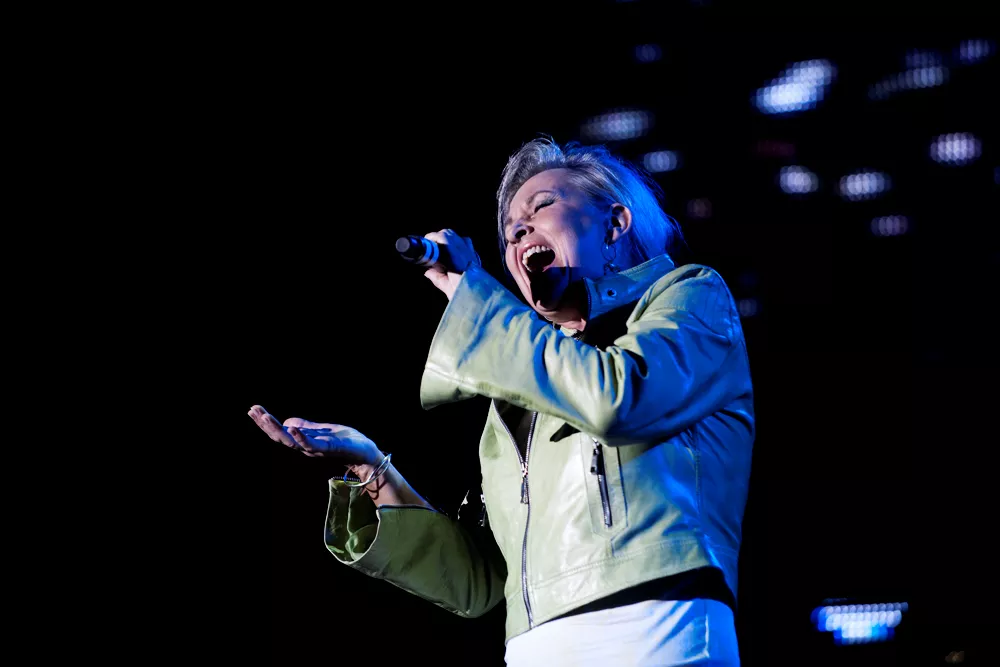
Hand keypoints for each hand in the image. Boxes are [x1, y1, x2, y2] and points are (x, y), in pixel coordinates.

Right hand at [248, 405, 381, 468]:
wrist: (367, 452)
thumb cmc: (347, 441)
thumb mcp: (323, 429)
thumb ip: (306, 427)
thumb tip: (288, 422)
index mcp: (304, 441)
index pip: (280, 432)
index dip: (266, 422)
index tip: (252, 409)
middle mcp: (306, 447)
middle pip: (280, 437)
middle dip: (265, 425)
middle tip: (252, 411)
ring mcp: (316, 448)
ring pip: (291, 442)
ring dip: (276, 429)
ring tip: (265, 416)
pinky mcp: (329, 448)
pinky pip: (311, 444)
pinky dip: (300, 436)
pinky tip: (291, 427)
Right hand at [422, 229, 480, 300]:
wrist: (485, 298)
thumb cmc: (468, 294)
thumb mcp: (449, 289)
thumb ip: (437, 278)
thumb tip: (428, 271)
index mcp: (456, 258)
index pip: (442, 237)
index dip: (431, 238)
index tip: (425, 243)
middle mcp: (465, 252)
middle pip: (448, 233)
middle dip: (437, 238)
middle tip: (431, 249)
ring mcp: (471, 252)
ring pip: (456, 236)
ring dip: (446, 239)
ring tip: (440, 250)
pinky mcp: (475, 256)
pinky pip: (465, 242)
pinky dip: (457, 243)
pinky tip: (453, 253)